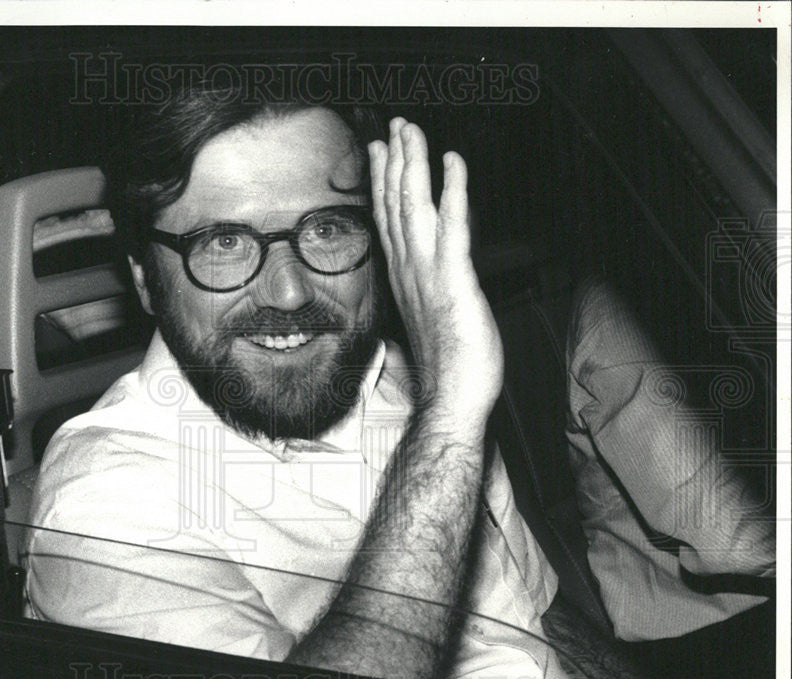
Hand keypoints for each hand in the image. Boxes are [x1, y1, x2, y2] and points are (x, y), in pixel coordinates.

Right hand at [369, 118, 502, 424]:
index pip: (388, 219)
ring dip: (413, 164)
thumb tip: (426, 275)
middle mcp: (409, 268)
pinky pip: (453, 227)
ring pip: (414, 207)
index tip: (381, 151)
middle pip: (396, 204)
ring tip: (411, 132)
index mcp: (404, 275)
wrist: (451, 396)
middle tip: (396, 126)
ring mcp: (428, 272)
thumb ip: (426, 287)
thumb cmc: (447, 363)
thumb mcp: (432, 316)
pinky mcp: (454, 280)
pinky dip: (453, 191)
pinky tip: (453, 162)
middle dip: (396, 160)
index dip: (383, 181)